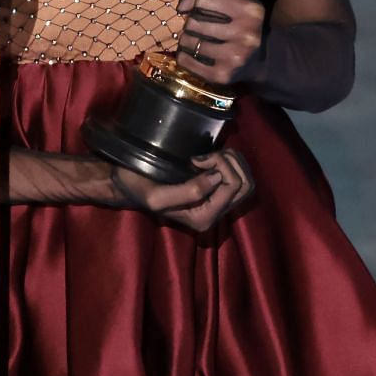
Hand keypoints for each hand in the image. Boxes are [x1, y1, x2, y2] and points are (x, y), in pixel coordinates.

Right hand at [102, 150, 255, 232]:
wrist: (129, 185)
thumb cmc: (139, 189)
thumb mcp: (156, 196)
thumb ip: (189, 192)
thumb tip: (218, 177)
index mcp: (204, 219)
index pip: (234, 186)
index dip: (221, 165)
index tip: (195, 160)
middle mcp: (215, 214)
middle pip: (246, 185)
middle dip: (230, 162)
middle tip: (205, 157)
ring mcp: (218, 203)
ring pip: (247, 180)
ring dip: (232, 161)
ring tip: (208, 156)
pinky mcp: (217, 192)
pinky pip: (240, 176)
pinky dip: (230, 160)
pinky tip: (211, 157)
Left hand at [174, 0, 265, 84]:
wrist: (259, 59)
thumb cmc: (239, 18)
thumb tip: (181, 8)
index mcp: (251, 10)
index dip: (199, 1)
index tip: (207, 7)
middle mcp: (246, 34)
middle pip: (193, 22)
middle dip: (192, 22)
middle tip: (201, 26)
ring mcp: (235, 57)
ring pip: (189, 41)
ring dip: (187, 39)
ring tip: (197, 39)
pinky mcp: (223, 75)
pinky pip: (186, 61)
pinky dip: (184, 56)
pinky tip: (192, 53)